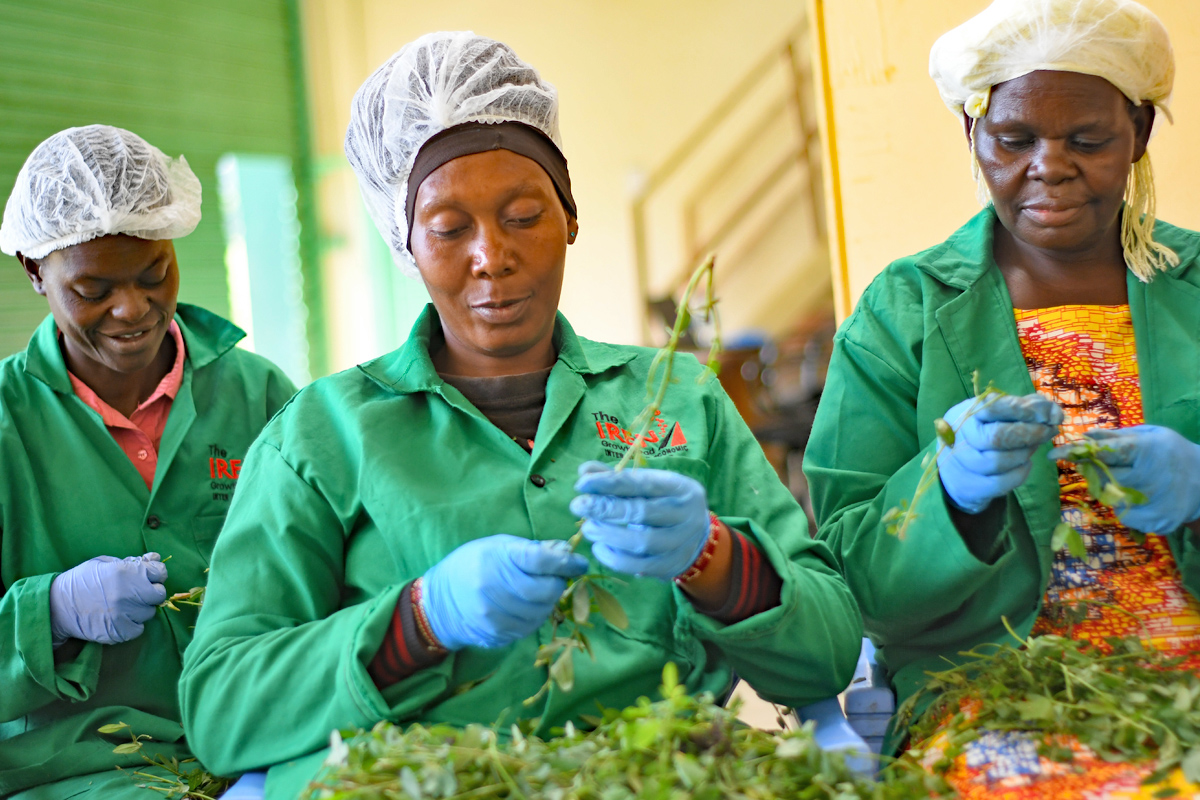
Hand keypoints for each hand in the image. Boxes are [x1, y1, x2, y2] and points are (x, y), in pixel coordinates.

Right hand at [49, 553, 167, 646]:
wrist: (57, 607)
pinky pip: (139, 629)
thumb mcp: (104, 563)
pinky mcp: (119, 632)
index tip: (151, 576)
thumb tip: (154, 558)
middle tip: (139, 592)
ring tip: (125, 605)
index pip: (160, 573)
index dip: (157, 573)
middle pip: (159, 594)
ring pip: (149, 612)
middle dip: (152, 591)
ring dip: (141, 608)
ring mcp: (124, 615)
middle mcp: (128, 594)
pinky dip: (133, 624)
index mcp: (125, 573)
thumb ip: (132, 561)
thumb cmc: (81, 581)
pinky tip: (121, 617)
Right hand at [421, 535, 587, 650]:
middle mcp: (493, 587)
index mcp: (496, 558)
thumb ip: (532, 549)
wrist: (439, 601)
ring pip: (541, 612)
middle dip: (558, 584)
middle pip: (545, 590)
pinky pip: (529, 628)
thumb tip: (566, 553)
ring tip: (539, 593)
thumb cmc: (473, 565)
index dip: (566, 562)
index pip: (541, 559)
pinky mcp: (495, 633)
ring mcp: (493, 614)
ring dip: (548, 603)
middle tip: (556, 579)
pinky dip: (535, 617)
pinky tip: (527, 608)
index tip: (579, 563)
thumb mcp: (497, 546)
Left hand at [570, 461, 709, 580]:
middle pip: (642, 512)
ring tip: (588, 528)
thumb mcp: (648, 485)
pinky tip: (599, 548)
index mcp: (679, 487)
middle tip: (578, 506)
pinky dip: (615, 558)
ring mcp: (680, 542)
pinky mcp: (671, 565)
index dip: (609, 483)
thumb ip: (616, 477)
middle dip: (605, 509)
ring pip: (641, 541)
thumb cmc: (664, 504)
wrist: (699, 537)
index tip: (582, 484)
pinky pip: (640, 566)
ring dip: (608, 535)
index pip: (641, 483)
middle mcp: (684, 514)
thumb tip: (583, 471)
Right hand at [938, 394, 1062, 513]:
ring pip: (997, 462)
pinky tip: (1024, 465)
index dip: (1025, 410)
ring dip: (1024, 454)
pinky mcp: (967, 486)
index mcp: (966, 413)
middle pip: (996, 437)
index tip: (1048, 415)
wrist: (956, 467)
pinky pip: (999, 483)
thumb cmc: (984, 433)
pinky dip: (1019, 473)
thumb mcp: (1001, 414)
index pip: (994, 407)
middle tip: (1048, 431)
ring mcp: (960, 463)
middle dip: (1030, 434)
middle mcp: (958, 437)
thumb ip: (1030, 408)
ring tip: (1032, 447)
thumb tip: (1055, 414)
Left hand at [1048, 425, 1199, 533]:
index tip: (1054, 455)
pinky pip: (1123, 515)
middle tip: (1098, 467)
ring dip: (1110, 489)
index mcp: (1147, 450)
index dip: (1078, 452)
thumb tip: (1085, 437)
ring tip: (1130, 481)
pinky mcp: (1156, 522)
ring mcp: (1154, 502)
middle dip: (1094, 472)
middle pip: (1103, 477)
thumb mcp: (1150, 435)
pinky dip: (1124, 506)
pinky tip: (1140, 497)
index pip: (1105, 452)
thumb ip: (1117, 436)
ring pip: (1110, 498)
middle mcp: (1150, 477)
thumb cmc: (1170, 453)